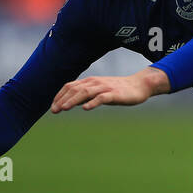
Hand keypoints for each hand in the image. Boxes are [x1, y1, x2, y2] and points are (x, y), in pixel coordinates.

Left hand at [51, 67, 168, 112]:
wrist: (139, 86)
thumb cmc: (118, 89)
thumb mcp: (99, 90)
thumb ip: (86, 94)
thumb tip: (72, 102)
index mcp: (90, 81)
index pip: (70, 86)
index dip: (60, 96)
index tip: (53, 107)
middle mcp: (95, 83)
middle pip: (75, 89)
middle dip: (62, 99)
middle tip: (54, 111)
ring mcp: (105, 88)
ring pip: (85, 92)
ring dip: (73, 100)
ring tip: (64, 108)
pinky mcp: (114, 94)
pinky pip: (101, 98)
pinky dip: (92, 102)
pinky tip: (85, 108)